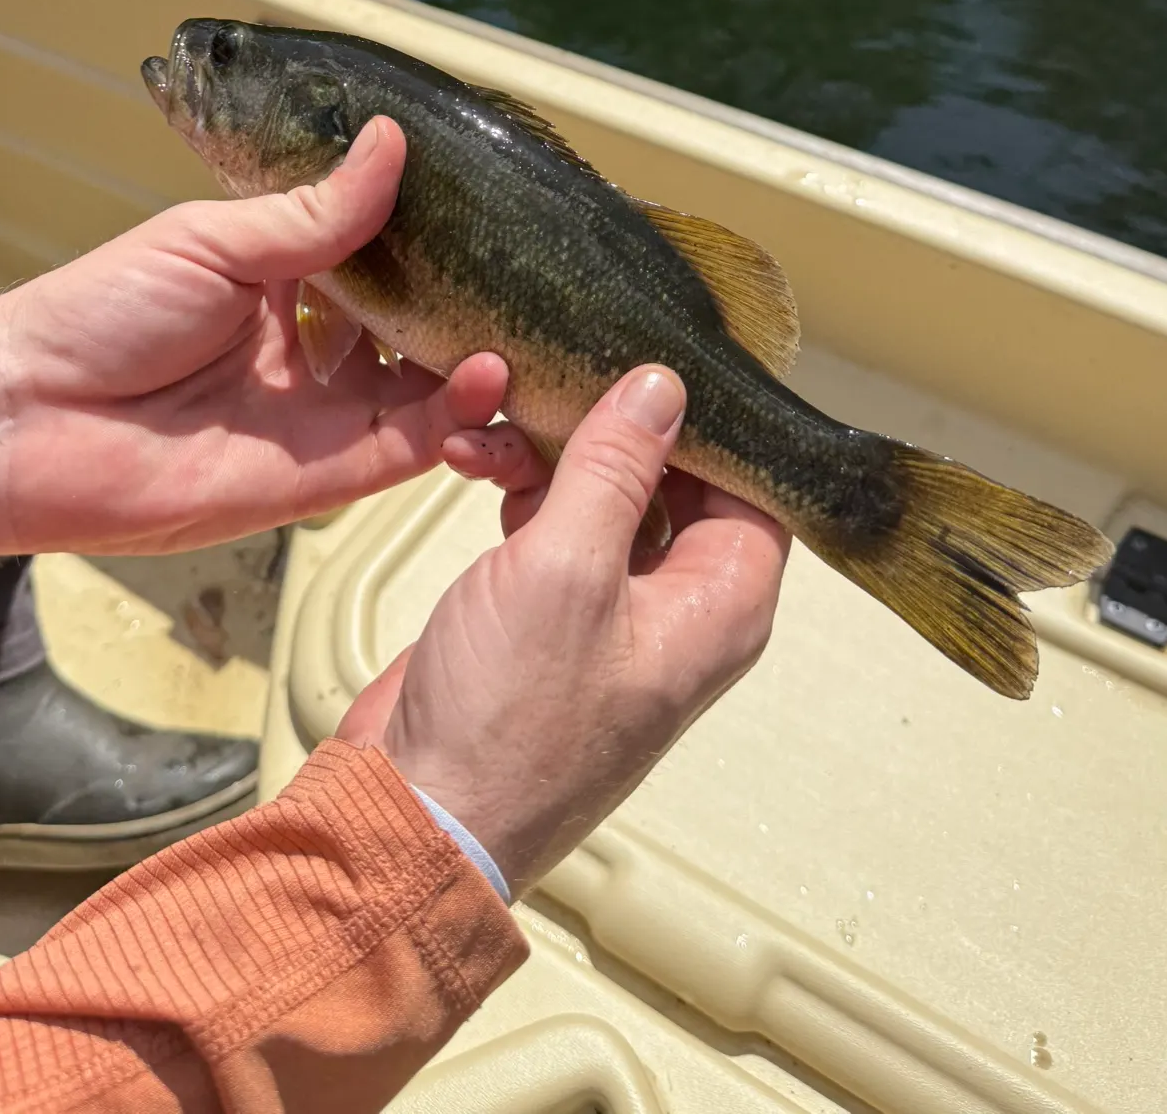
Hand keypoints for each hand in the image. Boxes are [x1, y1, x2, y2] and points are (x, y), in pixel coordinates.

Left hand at [0, 116, 511, 555]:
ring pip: (426, 390)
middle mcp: (314, 350)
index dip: (432, 240)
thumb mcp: (212, 240)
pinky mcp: (325, 475)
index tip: (489, 211)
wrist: (29, 421)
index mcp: (283, 284)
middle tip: (528, 272)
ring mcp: (324, 415)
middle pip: (415, 328)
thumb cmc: (101, 314)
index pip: (380, 259)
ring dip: (478, 360)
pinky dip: (455, 415)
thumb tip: (391, 140)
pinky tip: (487, 373)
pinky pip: (408, 446)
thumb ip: (312, 213)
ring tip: (525, 321)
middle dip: (469, 303)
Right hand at [338, 365, 790, 897]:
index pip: (750, 483)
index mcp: (720, 605)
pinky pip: (554, 528)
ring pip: (604, 498)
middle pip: (674, 481)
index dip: (709, 419)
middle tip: (561, 370)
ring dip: (551, 453)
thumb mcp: (567, 569)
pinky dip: (519, 490)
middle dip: (612, 426)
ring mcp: (611, 614)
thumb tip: (663, 387)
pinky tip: (473, 461)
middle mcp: (680, 608)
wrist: (417, 813)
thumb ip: (617, 468)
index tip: (657, 354)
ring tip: (491, 421)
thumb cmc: (507, 717)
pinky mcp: (548, 617)